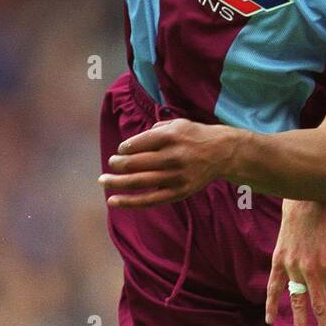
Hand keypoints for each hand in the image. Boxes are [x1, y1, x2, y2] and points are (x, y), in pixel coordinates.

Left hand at [99, 119, 235, 206]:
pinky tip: (114, 201)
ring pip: (138, 182)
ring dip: (116, 182)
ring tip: (103, 180)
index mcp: (170, 137)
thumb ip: (152, 132)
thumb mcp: (177, 124)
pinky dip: (129, 202)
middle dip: (117, 164)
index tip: (122, 150)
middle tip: (111, 164)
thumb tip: (128, 147)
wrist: (222, 153)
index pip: (136, 144)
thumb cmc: (194, 136)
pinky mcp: (179, 192)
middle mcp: (173, 156)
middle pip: (134, 163)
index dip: (123, 148)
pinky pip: (150, 200)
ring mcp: (176, 176)